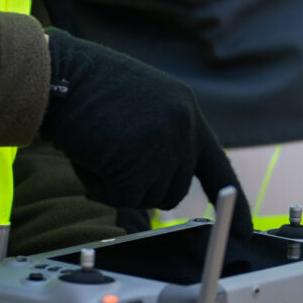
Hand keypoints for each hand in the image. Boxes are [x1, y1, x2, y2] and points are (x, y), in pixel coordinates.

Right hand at [40, 31, 249, 221]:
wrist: (57, 72)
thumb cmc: (85, 86)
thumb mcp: (141, 102)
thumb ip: (162, 136)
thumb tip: (161, 184)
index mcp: (186, 110)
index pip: (217, 166)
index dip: (233, 200)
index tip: (245, 230)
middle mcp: (184, 127)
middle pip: (174, 191)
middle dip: (141, 185)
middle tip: (110, 158)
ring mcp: (163, 146)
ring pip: (148, 198)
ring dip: (117, 184)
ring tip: (98, 148)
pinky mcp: (137, 164)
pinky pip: (120, 198)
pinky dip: (98, 187)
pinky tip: (88, 156)